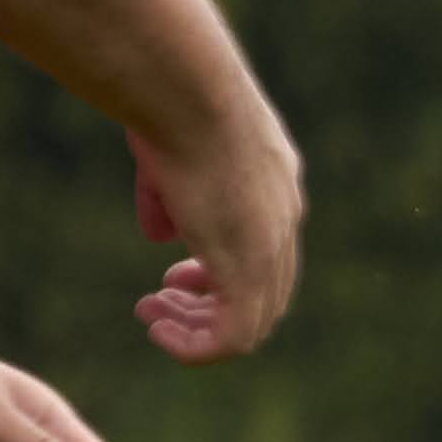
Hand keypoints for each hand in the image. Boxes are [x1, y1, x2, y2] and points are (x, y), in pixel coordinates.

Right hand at [129, 95, 304, 360]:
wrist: (190, 94)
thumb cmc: (171, 107)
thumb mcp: (170, 156)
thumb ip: (169, 200)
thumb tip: (160, 238)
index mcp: (277, 189)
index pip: (267, 254)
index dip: (220, 275)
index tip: (175, 274)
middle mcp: (285, 221)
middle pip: (266, 291)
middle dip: (211, 304)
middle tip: (162, 298)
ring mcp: (272, 247)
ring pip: (253, 320)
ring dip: (200, 329)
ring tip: (156, 318)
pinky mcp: (249, 268)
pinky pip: (235, 336)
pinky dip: (198, 346)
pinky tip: (160, 331)